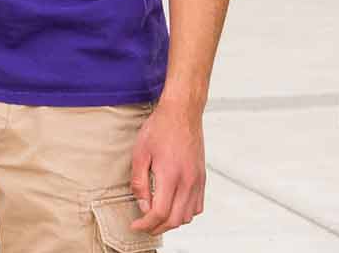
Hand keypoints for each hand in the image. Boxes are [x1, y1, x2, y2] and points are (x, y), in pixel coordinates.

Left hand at [127, 100, 206, 234]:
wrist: (182, 112)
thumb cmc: (160, 128)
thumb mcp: (140, 153)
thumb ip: (140, 183)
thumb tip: (143, 205)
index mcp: (171, 175)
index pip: (160, 213)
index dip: (146, 224)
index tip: (136, 225)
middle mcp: (188, 180)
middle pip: (175, 220)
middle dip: (157, 228)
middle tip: (144, 226)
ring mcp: (198, 179)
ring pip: (188, 216)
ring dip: (172, 221)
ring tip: (157, 217)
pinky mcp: (202, 177)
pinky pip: (197, 205)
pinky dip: (185, 212)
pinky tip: (173, 206)